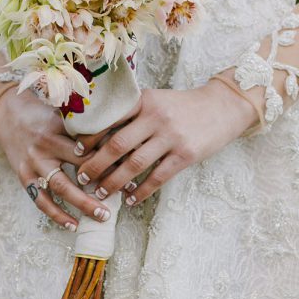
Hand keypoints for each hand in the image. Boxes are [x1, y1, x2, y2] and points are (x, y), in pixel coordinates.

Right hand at [0, 85, 112, 230]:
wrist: (7, 114)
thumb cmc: (43, 113)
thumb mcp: (63, 113)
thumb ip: (86, 125)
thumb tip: (120, 134)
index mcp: (57, 132)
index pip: (87, 150)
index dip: (109, 161)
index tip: (131, 170)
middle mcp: (43, 150)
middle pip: (75, 171)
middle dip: (99, 186)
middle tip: (122, 196)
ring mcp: (32, 166)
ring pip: (59, 190)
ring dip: (81, 205)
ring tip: (101, 216)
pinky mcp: (24, 177)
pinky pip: (41, 201)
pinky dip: (56, 215)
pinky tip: (73, 225)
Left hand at [74, 79, 257, 206]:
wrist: (223, 106)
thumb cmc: (183, 106)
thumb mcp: (157, 100)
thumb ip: (134, 112)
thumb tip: (101, 135)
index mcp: (144, 101)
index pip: (110, 119)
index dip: (89, 137)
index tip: (75, 150)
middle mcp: (155, 117)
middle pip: (117, 145)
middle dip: (96, 164)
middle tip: (82, 177)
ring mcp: (171, 136)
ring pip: (134, 164)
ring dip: (114, 181)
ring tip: (102, 193)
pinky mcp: (186, 154)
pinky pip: (158, 177)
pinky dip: (141, 190)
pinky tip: (130, 199)